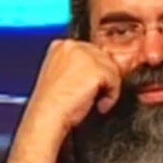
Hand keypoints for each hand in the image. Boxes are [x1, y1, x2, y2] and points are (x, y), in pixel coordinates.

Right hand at [4, 40, 121, 162]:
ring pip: (112, 68)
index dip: (95, 69)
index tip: (93, 84)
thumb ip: (78, 67)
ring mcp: (85, 56)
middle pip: (103, 57)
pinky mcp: (96, 70)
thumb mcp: (61, 76)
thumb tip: (100, 69)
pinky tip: (99, 105)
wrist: (47, 117)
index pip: (90, 51)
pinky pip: (115, 80)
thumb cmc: (51, 104)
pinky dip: (112, 96)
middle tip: (96, 95)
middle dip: (103, 77)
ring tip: (95, 102)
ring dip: (108, 87)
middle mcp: (73, 46)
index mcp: (61, 46)